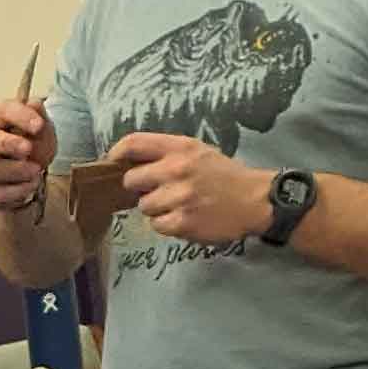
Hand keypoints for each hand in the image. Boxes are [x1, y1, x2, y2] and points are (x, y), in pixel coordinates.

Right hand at [0, 95, 58, 215]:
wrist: (25, 171)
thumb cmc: (31, 143)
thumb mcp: (42, 129)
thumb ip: (40, 117)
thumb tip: (34, 105)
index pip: (3, 110)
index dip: (20, 116)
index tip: (39, 126)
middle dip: (7, 144)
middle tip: (29, 150)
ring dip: (17, 172)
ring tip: (36, 172)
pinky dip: (14, 192)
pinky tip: (28, 186)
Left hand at [112, 131, 274, 246]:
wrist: (254, 200)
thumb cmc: (223, 175)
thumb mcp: (198, 151)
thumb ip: (166, 153)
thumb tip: (129, 162)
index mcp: (180, 147)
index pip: (134, 143)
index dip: (117, 153)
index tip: (112, 162)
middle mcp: (177, 169)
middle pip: (131, 180)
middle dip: (140, 187)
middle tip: (159, 190)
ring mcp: (179, 197)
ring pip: (144, 206)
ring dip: (156, 208)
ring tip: (178, 204)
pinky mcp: (182, 222)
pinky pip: (156, 225)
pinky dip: (167, 224)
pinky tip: (184, 217)